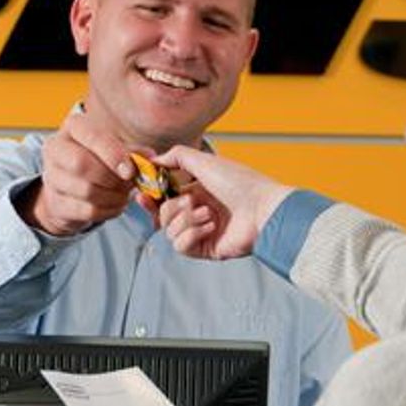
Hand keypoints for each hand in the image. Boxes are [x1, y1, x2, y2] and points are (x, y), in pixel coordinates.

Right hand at [17, 112, 136, 235]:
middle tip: (129, 184)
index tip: (130, 171)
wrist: (69, 186)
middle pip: (82, 164)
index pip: (92, 136)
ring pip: (86, 190)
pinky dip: (108, 210)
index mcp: (73, 127)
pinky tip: (116, 205)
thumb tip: (150, 158)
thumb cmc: (96, 160)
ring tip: (124, 195)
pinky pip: (87, 210)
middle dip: (112, 178)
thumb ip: (133, 152)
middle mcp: (56, 149)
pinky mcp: (56, 203)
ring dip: (114, 196)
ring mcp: (52, 177)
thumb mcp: (114, 148)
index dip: (113, 154)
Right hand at [153, 146, 292, 259]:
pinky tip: (210, 227)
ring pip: (170, 231)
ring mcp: (202, 232)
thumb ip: (177, 156)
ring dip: (186, 220)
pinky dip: (191, 235)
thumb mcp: (205, 161)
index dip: (151, 198)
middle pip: (163, 215)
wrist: (263, 209)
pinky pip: (181, 246)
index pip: (164, 197)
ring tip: (208, 214)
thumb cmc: (240, 183)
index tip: (143, 194)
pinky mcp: (206, 249)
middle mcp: (198, 212)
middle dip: (172, 208)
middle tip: (189, 202)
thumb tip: (155, 160)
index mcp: (197, 192)